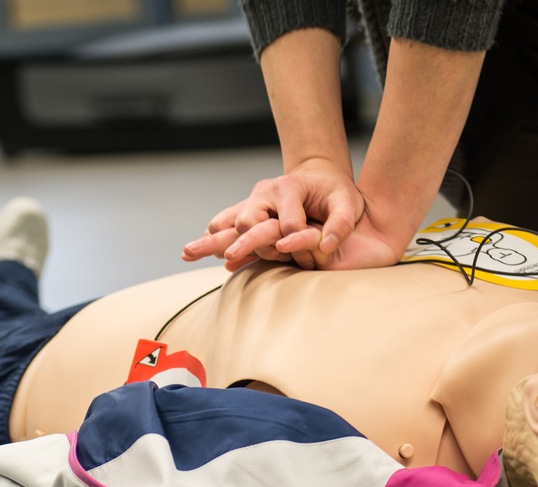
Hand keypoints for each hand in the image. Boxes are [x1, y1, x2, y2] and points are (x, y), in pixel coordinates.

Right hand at [181, 159, 364, 269]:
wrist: (320, 179)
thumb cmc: (336, 192)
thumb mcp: (349, 204)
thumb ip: (341, 224)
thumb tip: (326, 247)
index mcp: (288, 188)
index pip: (286, 221)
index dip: (292, 238)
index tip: (299, 251)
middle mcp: (264, 193)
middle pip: (247, 220)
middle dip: (244, 241)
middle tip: (230, 256)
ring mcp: (253, 202)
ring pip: (228, 222)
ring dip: (212, 239)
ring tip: (188, 252)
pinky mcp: (248, 210)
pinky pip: (226, 224)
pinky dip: (213, 237)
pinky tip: (196, 249)